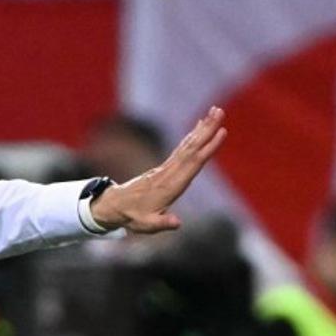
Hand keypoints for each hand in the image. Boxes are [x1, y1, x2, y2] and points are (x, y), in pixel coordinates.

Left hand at [91, 106, 226, 233]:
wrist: (114, 206)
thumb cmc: (132, 216)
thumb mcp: (146, 224)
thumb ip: (162, 224)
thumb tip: (177, 223)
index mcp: (170, 185)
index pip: (192, 163)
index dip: (207, 148)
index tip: (220, 132)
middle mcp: (169, 172)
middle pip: (192, 148)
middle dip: (206, 130)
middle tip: (219, 111)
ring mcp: (166, 168)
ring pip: (188, 145)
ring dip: (202, 128)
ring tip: (215, 112)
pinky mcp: (165, 167)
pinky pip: (181, 149)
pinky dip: (192, 137)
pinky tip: (199, 127)